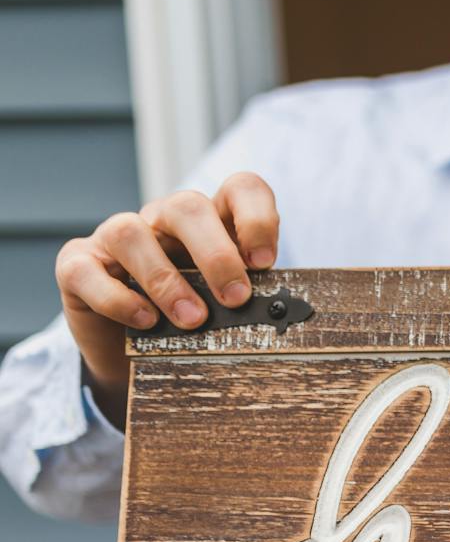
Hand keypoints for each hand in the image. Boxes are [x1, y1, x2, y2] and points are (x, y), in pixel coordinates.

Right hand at [54, 172, 279, 425]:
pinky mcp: (78, 266)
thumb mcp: (227, 308)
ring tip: (193, 319)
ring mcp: (115, 240)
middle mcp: (163, 221)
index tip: (265, 263)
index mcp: (211, 223)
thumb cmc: (194, 323)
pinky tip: (145, 321)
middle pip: (187, 207)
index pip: (240, 189)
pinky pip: (86, 270)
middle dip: (216, 253)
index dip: (257, 216)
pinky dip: (117, 297)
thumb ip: (249, 299)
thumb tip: (279, 317)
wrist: (134, 353)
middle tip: (237, 298)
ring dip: (166, 278)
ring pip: (131, 232)